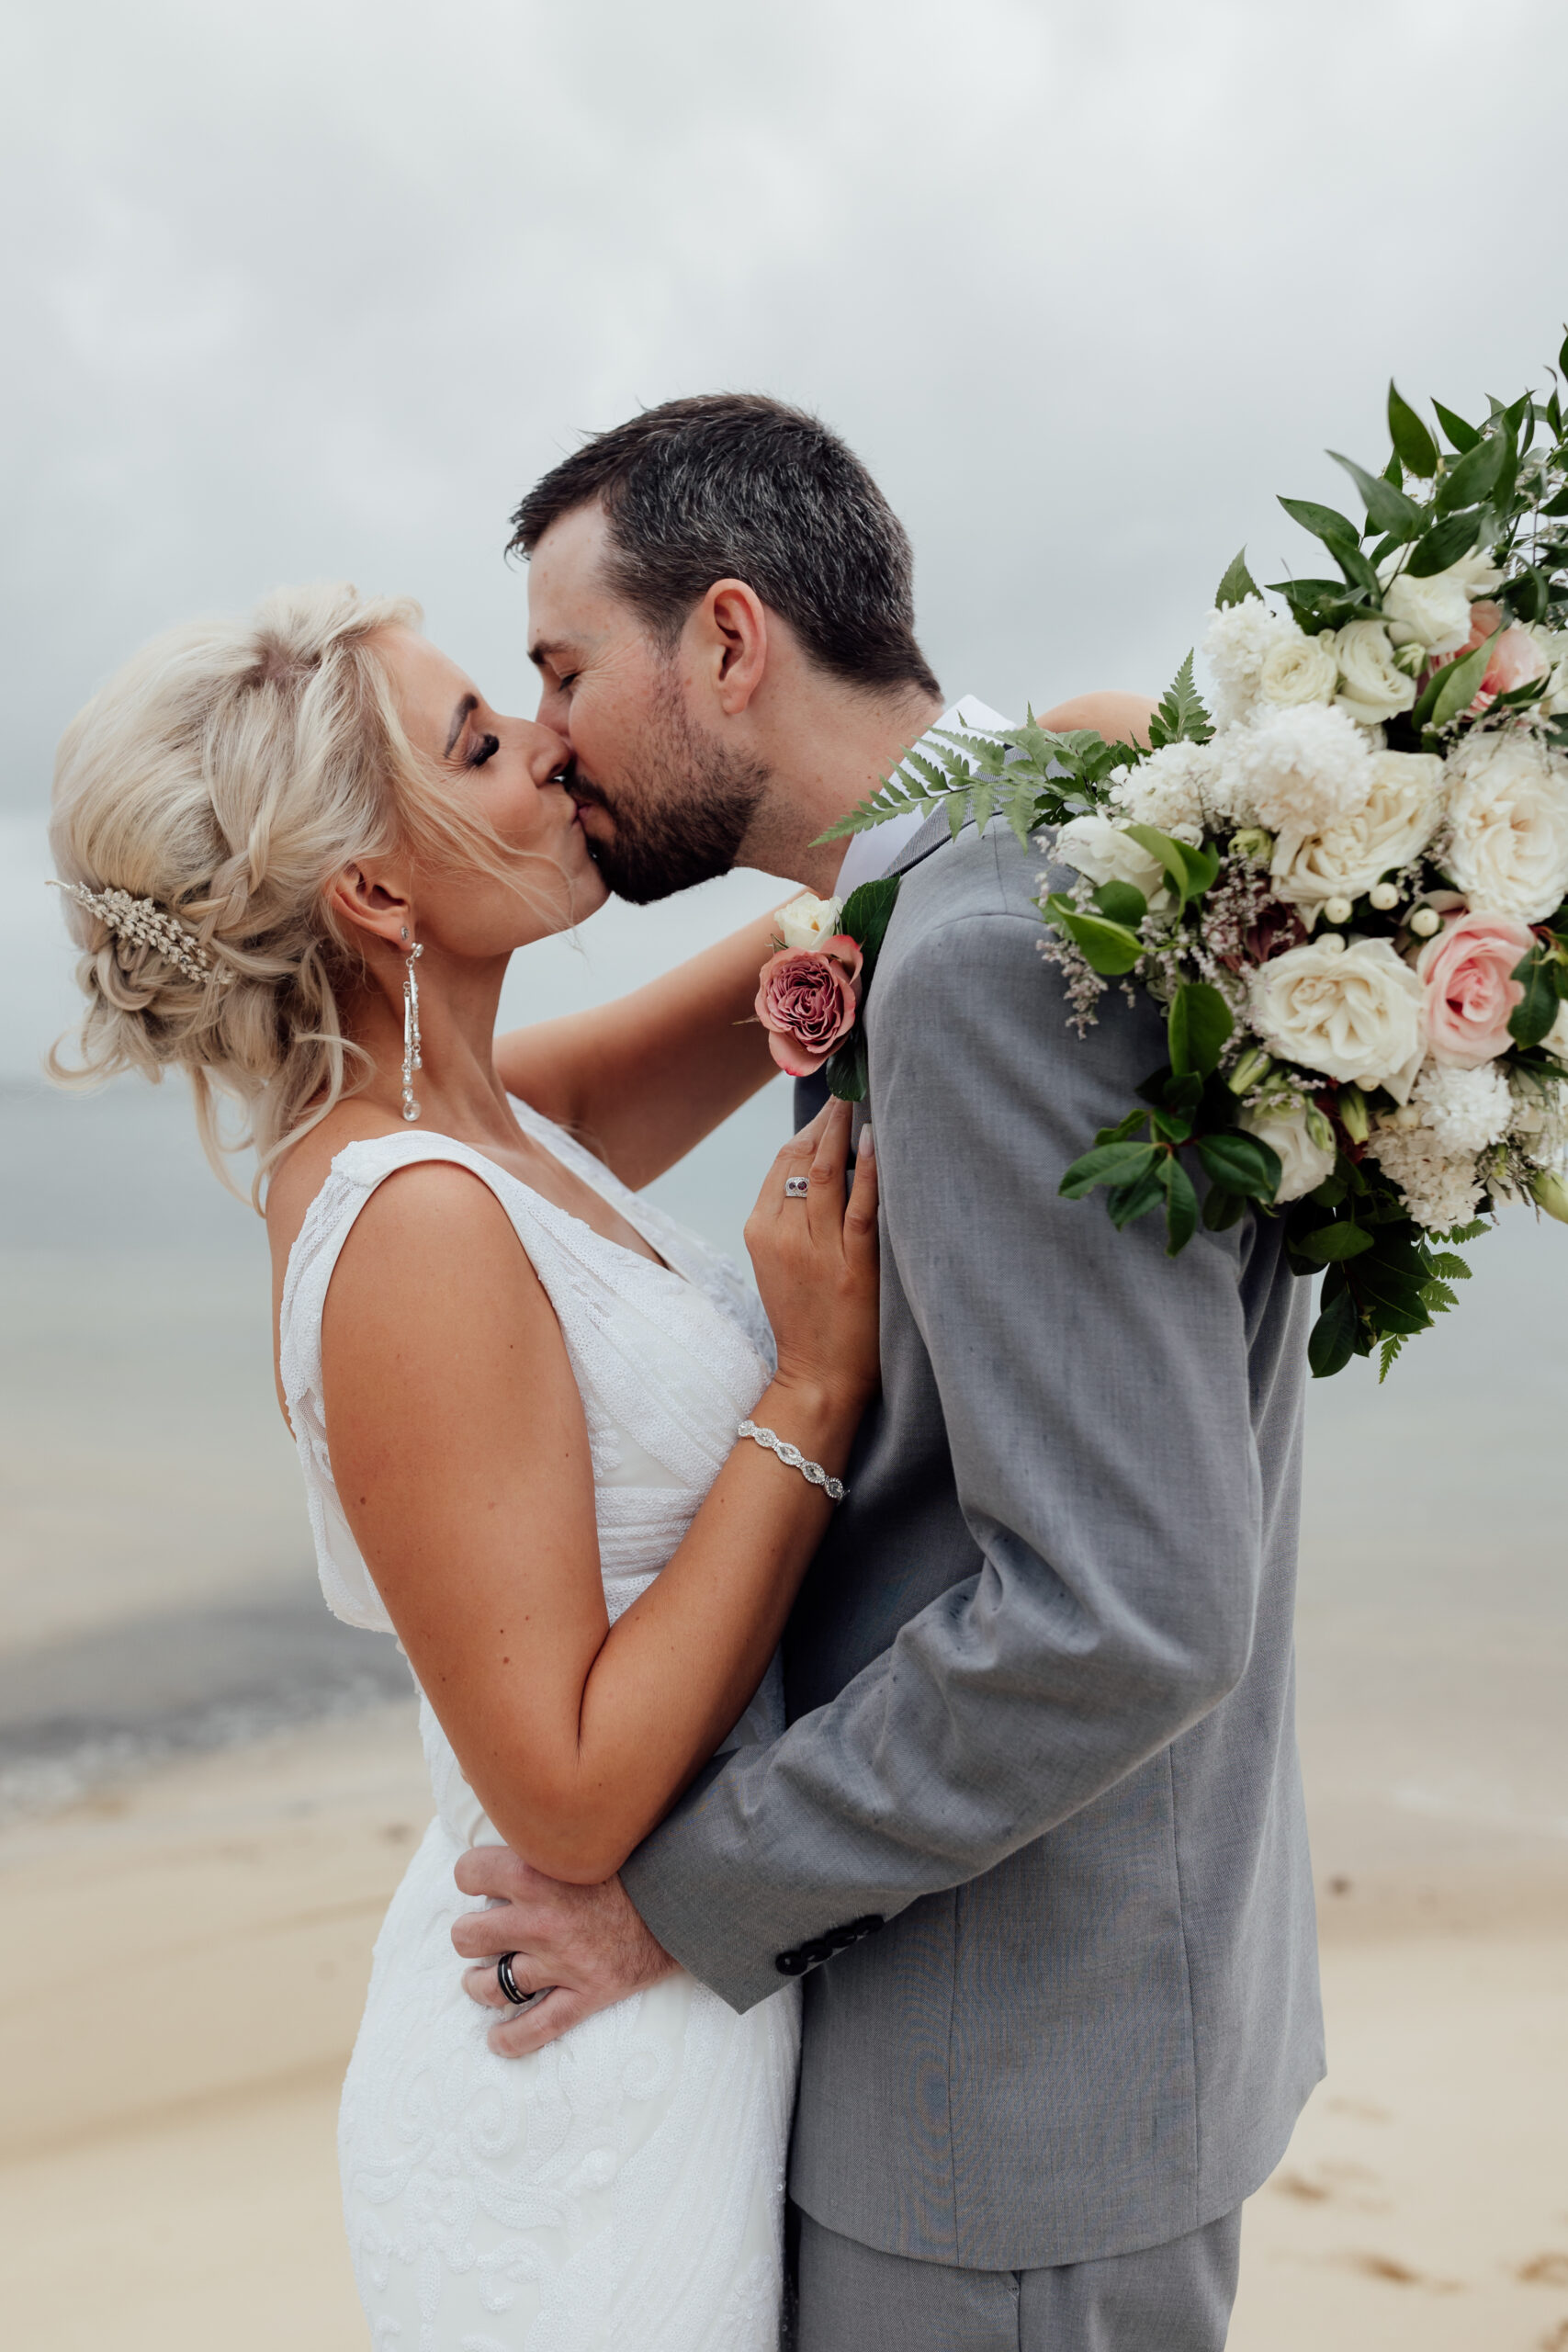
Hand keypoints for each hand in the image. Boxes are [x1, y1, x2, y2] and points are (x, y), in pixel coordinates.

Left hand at [452, 1845, 676, 2056]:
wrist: (689, 1897)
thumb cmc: (638, 1858)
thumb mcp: (587, 1834)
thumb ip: (548, 1829)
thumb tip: (505, 1797)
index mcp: (536, 1871)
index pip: (469, 1872)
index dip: (471, 1875)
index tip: (480, 1880)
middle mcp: (540, 1919)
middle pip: (468, 1935)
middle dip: (470, 1933)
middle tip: (482, 1932)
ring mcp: (561, 1962)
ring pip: (492, 1985)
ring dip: (479, 1984)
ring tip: (480, 1980)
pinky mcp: (586, 1994)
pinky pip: (536, 2028)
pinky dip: (510, 2039)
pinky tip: (496, 2038)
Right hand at [744, 1099, 880, 1418]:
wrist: (818, 1377)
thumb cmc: (806, 1320)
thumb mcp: (779, 1265)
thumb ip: (791, 1222)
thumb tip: (820, 1169)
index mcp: (759, 1232)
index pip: (781, 1164)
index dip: (805, 1128)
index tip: (829, 1103)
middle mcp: (782, 1236)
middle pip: (801, 1160)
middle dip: (825, 1120)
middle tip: (848, 1089)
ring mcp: (816, 1250)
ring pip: (826, 1174)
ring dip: (844, 1133)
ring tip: (860, 1103)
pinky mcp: (851, 1265)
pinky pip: (860, 1207)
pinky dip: (867, 1170)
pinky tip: (876, 1143)